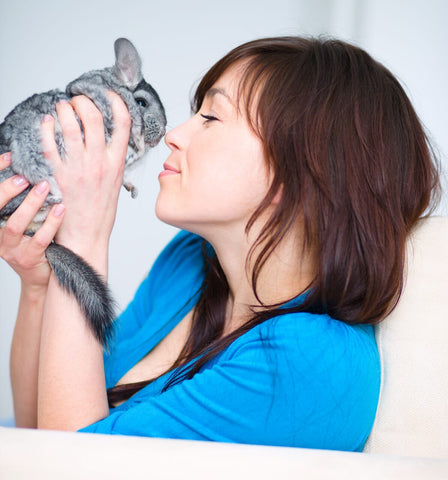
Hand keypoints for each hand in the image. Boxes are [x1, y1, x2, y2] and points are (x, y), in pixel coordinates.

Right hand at [0, 152, 65, 289]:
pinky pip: (39, 239)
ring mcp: (10, 248)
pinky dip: (51, 222)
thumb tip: (36, 169)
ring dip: (31, 204)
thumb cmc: (35, 240)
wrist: (41, 274)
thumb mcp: (26, 219)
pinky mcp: (28, 258)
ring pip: (15, 224)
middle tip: (27, 176)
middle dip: (9, 189)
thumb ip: (25, 199)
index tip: (10, 156)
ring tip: (45, 187)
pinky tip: (61, 209)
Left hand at [40, 92, 130, 261]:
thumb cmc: (100, 214)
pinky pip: (50, 144)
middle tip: (77, 99)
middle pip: (93, 117)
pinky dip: (47, 128)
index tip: (108, 94)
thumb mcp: (115, 184)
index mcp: (116, 163)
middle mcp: (99, 162)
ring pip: (70, 126)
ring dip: (63, 110)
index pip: (123, 124)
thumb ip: (111, 162)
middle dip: (83, 101)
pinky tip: (46, 123)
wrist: (87, 236)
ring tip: (60, 108)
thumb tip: (105, 143)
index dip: (116, 102)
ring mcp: (79, 168)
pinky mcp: (59, 175)